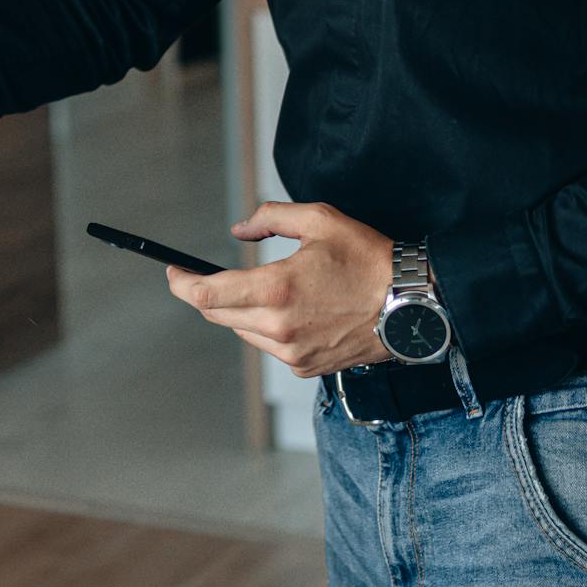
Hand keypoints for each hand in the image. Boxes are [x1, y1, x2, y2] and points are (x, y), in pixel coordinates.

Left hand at [163, 203, 394, 375]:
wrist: (412, 305)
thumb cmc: (370, 260)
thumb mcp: (319, 220)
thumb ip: (269, 219)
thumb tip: (238, 231)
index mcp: (277, 290)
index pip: (207, 296)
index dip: (182, 285)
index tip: (174, 273)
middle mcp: (279, 327)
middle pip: (219, 315)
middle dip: (208, 295)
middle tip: (207, 276)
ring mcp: (292, 353)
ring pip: (243, 331)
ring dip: (240, 311)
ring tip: (268, 289)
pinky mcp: (306, 367)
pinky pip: (270, 347)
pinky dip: (268, 328)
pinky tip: (293, 311)